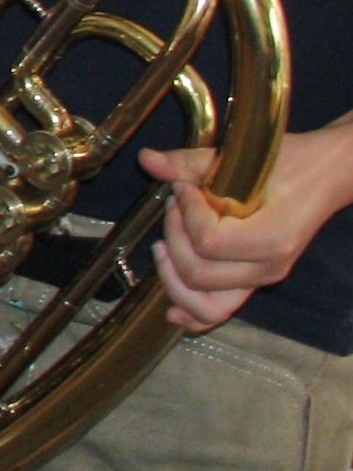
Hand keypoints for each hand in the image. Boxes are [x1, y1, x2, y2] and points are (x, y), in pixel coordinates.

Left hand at [143, 124, 352, 332]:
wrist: (323, 177)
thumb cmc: (288, 164)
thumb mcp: (240, 157)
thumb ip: (191, 163)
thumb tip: (147, 160)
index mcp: (272, 239)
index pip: (208, 243)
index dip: (185, 214)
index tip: (183, 188)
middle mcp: (267, 268)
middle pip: (199, 274)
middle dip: (173, 238)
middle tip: (173, 206)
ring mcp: (261, 280)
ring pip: (206, 304)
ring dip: (173, 276)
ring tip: (162, 246)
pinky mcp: (252, 282)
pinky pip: (220, 312)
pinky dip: (192, 313)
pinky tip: (171, 310)